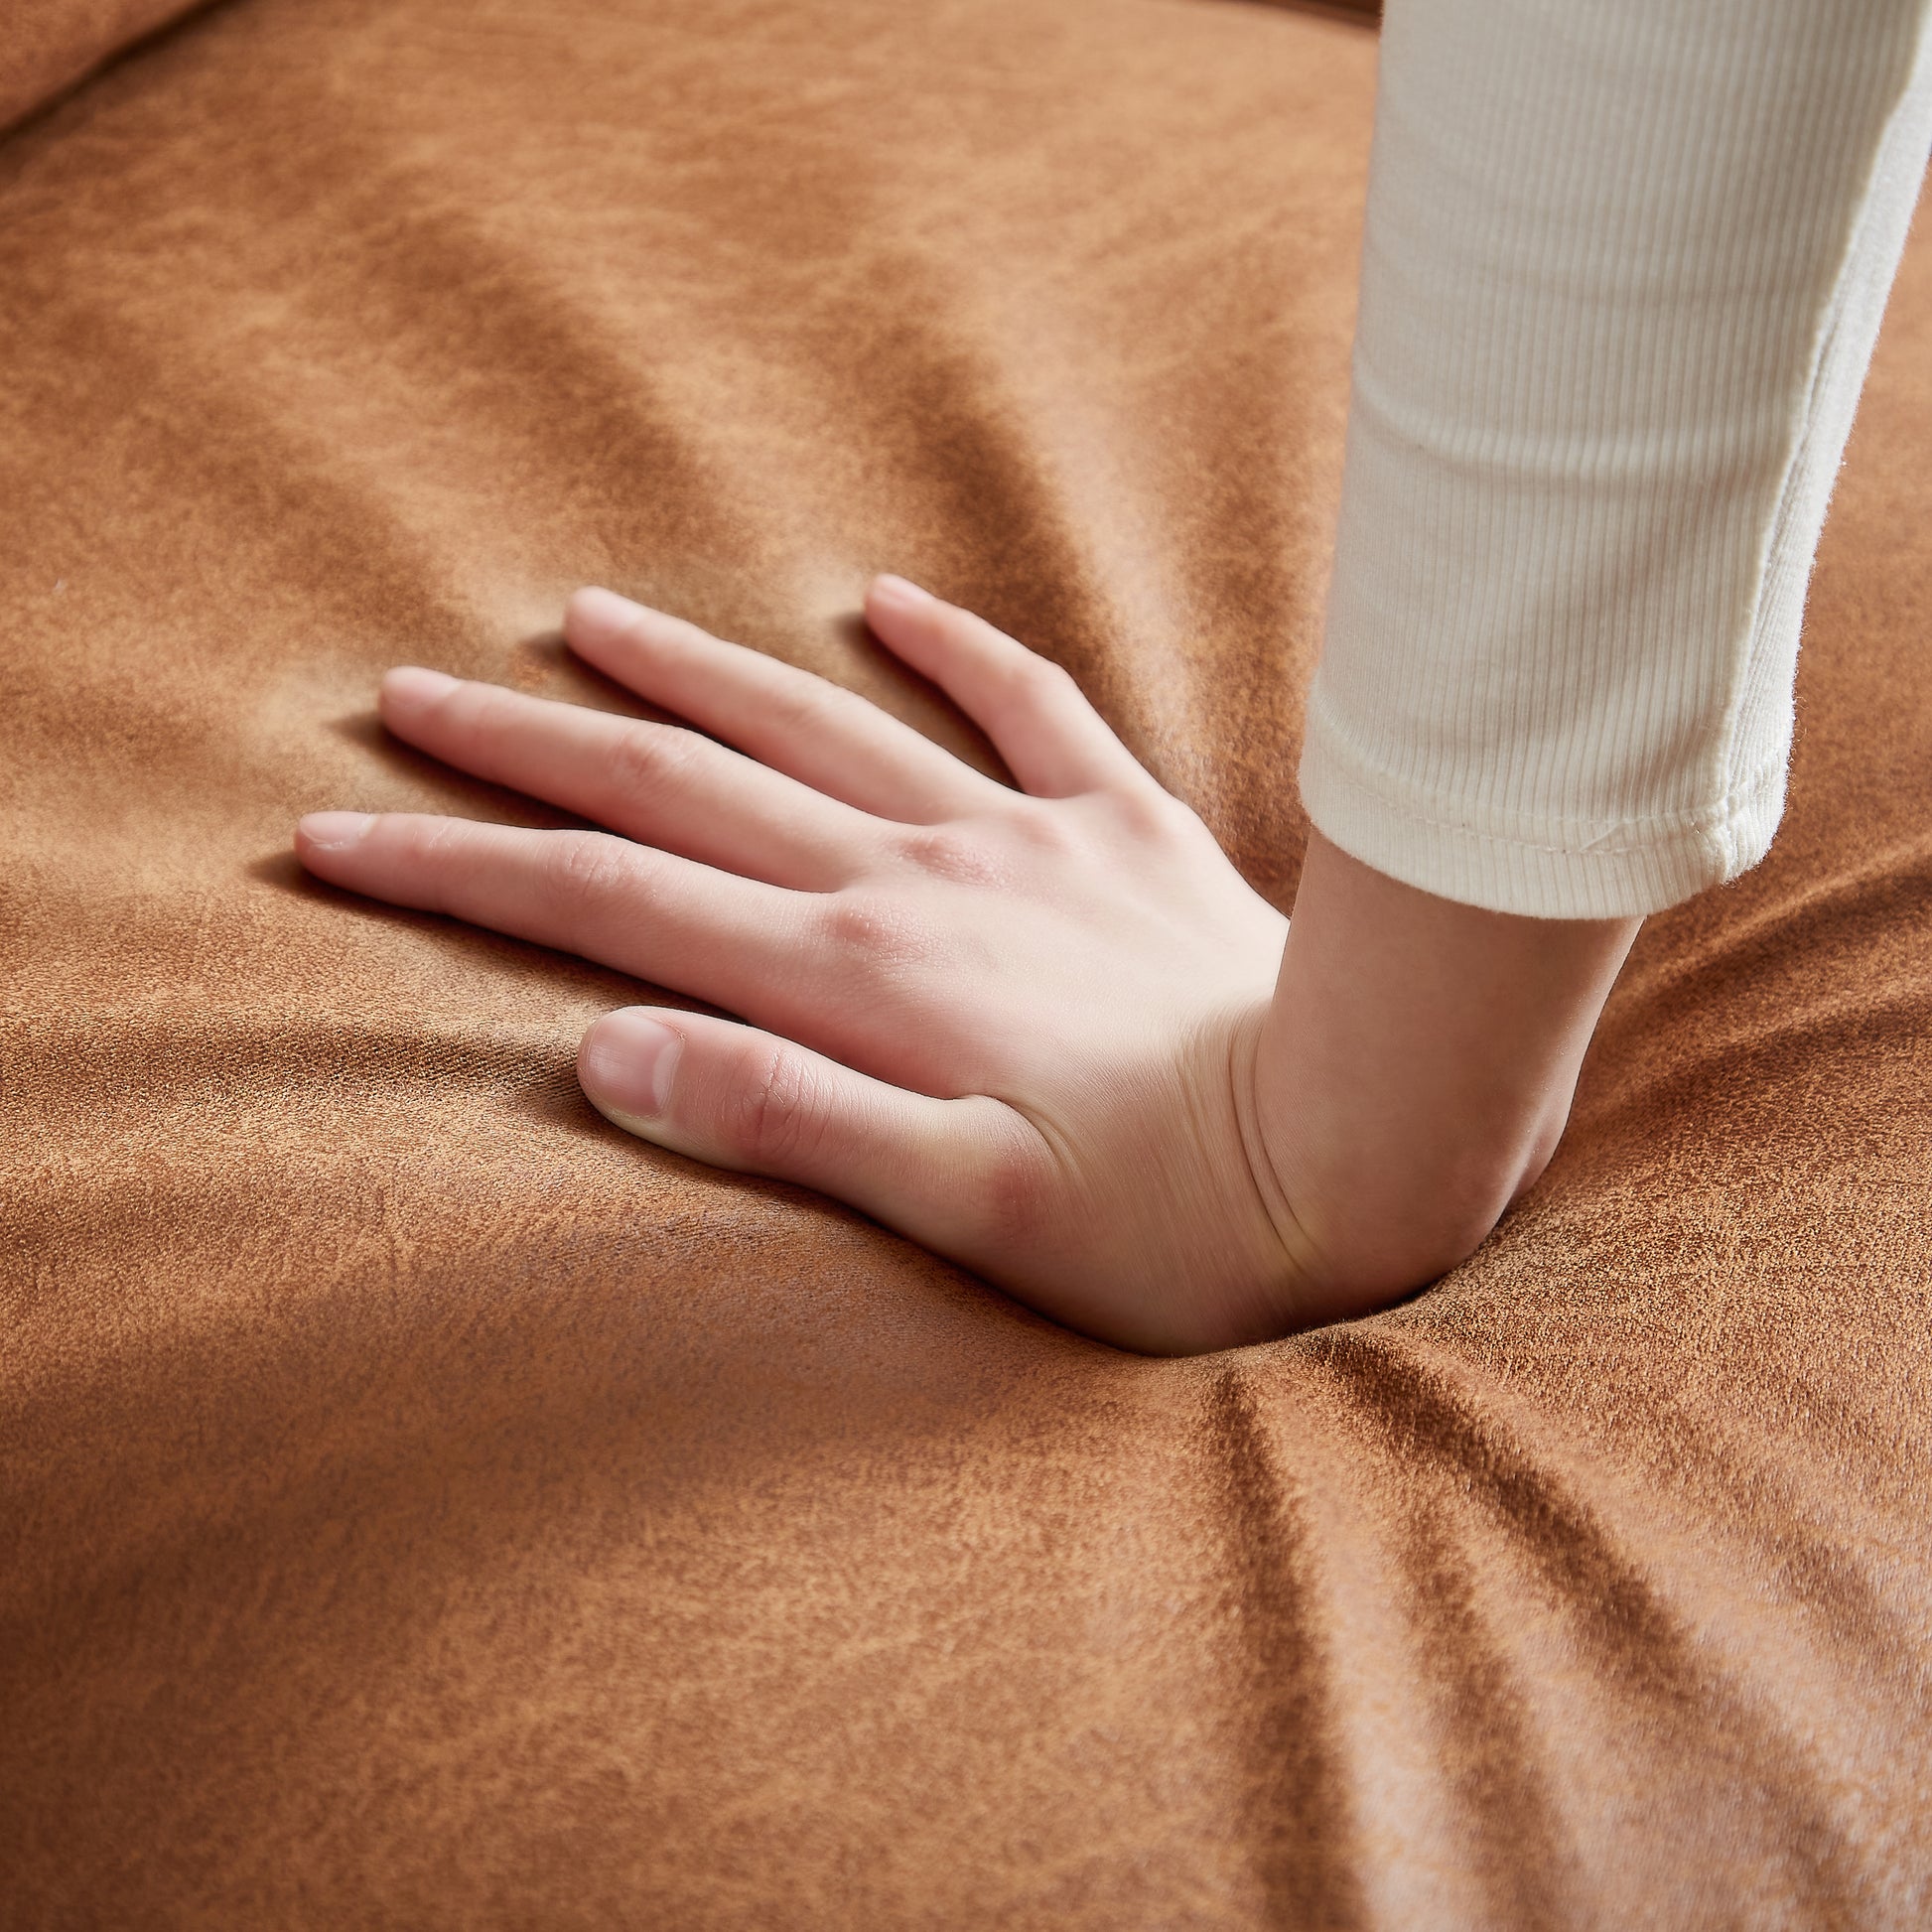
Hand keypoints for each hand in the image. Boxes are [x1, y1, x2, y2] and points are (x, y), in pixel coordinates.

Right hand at [299, 578, 1305, 1351]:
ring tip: (586, 616)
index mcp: (860, 977)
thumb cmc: (1166, 1220)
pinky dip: (952, 646)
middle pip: (685, 783)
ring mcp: (1022, 835)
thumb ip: (785, 1122)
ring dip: (694, 671)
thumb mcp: (965, 1215)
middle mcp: (919, 878)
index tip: (340, 834)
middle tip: (409, 694)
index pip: (616, 898)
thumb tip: (608, 1048)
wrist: (1362, 1139)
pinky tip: (885, 600)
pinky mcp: (1121, 825)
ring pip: (821, 725)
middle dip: (532, 744)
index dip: (466, 867)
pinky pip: (1026, 703)